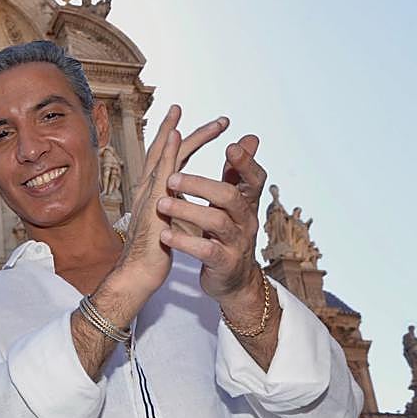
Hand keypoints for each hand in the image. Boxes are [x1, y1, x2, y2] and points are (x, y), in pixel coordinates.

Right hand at [111, 105, 229, 304]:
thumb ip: (177, 208)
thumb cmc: (153, 253)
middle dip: (181, 128)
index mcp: (155, 192)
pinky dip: (168, 151)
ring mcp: (149, 193)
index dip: (180, 139)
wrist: (138, 272)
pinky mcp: (152, 202)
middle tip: (212, 117)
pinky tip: (176, 136)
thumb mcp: (171, 223)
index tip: (199, 125)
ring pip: (164, 154)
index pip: (168, 159)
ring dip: (178, 131)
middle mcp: (149, 187)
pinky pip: (161, 172)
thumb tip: (186, 205)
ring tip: (192, 114)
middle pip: (165, 149)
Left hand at [157, 134, 266, 302]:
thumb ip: (236, 173)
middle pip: (230, 196)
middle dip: (201, 184)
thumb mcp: (232, 204)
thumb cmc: (227, 234)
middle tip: (171, 177)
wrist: (232, 279)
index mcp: (246, 203)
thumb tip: (249, 138)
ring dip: (187, 210)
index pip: (255, 178)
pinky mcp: (224, 263)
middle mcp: (245, 220)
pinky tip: (165, 234)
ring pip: (216, 222)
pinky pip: (206, 250)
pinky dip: (184, 241)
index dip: (246, 163)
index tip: (230, 146)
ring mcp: (236, 243)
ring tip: (161, 203)